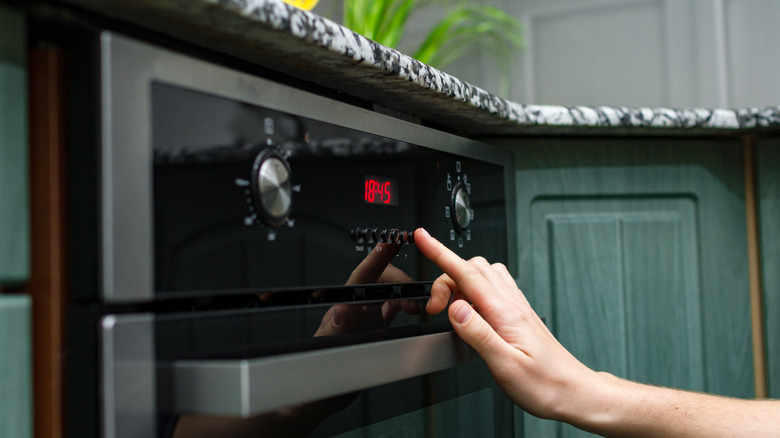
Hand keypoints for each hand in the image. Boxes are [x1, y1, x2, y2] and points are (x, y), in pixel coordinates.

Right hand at [414, 227, 600, 421]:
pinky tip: (471, 308)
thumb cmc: (544, 384)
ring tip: (449, 306)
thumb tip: (454, 308)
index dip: (440, 253)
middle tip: (434, 308)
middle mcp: (512, 304)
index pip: (466, 274)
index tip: (423, 238)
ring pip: (484, 272)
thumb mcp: (505, 365)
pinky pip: (495, 285)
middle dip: (445, 278)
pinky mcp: (519, 314)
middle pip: (471, 269)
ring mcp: (517, 306)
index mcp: (505, 313)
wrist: (573, 391)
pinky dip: (475, 287)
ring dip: (460, 280)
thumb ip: (477, 333)